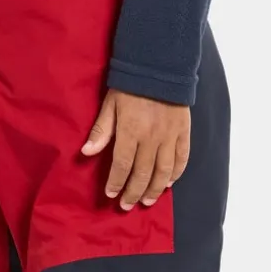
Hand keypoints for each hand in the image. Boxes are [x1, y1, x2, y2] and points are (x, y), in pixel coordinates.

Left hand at [80, 87, 189, 209]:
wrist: (160, 66)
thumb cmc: (130, 84)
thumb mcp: (110, 104)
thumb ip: (101, 130)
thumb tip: (86, 153)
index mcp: (130, 130)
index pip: (122, 165)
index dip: (116, 182)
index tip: (111, 194)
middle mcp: (151, 137)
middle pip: (142, 173)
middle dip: (133, 192)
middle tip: (127, 205)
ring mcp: (170, 136)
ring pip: (163, 171)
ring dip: (154, 190)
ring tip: (147, 201)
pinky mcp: (184, 132)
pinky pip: (182, 158)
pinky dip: (175, 174)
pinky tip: (168, 183)